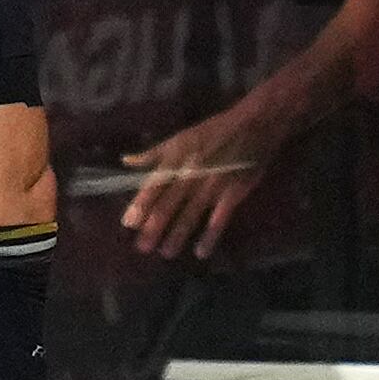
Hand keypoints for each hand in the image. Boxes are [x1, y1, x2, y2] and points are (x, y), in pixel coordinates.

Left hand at [120, 105, 273, 259]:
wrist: (252, 126)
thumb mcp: (180, 138)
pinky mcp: (233, 193)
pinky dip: (210, 236)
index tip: (128, 223)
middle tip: (142, 247)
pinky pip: (219, 219)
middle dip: (154, 227)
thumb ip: (153, 153)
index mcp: (176, 159)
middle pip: (168, 205)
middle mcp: (190, 174)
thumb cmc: (214, 131)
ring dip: (177, 236)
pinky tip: (201, 252)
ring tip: (166, 253)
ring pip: (190, 215)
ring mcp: (212, 185)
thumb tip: (126, 161)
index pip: (153, 186)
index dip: (140, 205)